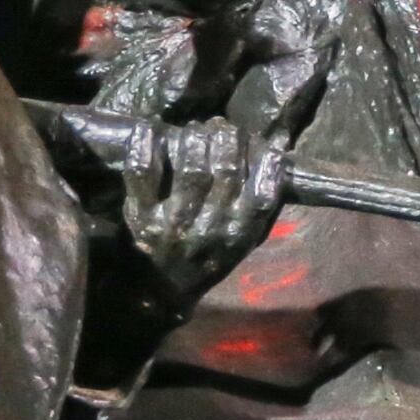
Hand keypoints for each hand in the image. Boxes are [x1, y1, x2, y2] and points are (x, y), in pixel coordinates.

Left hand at [115, 116, 288, 301]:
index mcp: (241, 231)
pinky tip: (149, 129)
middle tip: (219, 128)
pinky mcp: (142, 216)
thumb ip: (261, 199)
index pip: (264, 189)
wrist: (161, 291)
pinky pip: (143, 173)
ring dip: (195, 138)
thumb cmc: (208, 256)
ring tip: (195, 130)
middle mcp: (211, 227)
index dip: (263, 157)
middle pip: (227, 169)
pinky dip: (146, 146)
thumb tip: (277, 146)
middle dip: (226, 138)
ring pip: (191, 168)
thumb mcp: (244, 238)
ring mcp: (175, 221)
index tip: (255, 142)